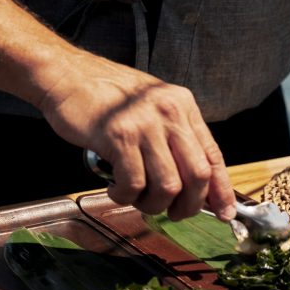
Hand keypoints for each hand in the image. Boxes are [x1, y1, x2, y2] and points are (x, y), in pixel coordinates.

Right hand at [38, 56, 236, 221]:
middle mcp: (169, 113)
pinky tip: (116, 190)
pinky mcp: (119, 136)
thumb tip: (193, 182)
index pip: (213, 156)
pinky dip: (125, 197)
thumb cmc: (105, 97)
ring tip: (136, 198)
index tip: (224, 213)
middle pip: (197, 176)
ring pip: (168, 186)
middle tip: (173, 213)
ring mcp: (145, 124)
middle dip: (189, 205)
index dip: (222, 190)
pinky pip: (134, 184)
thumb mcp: (151, 107)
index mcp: (183, 106)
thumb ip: (173, 137)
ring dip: (153, 204)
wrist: (65, 75)